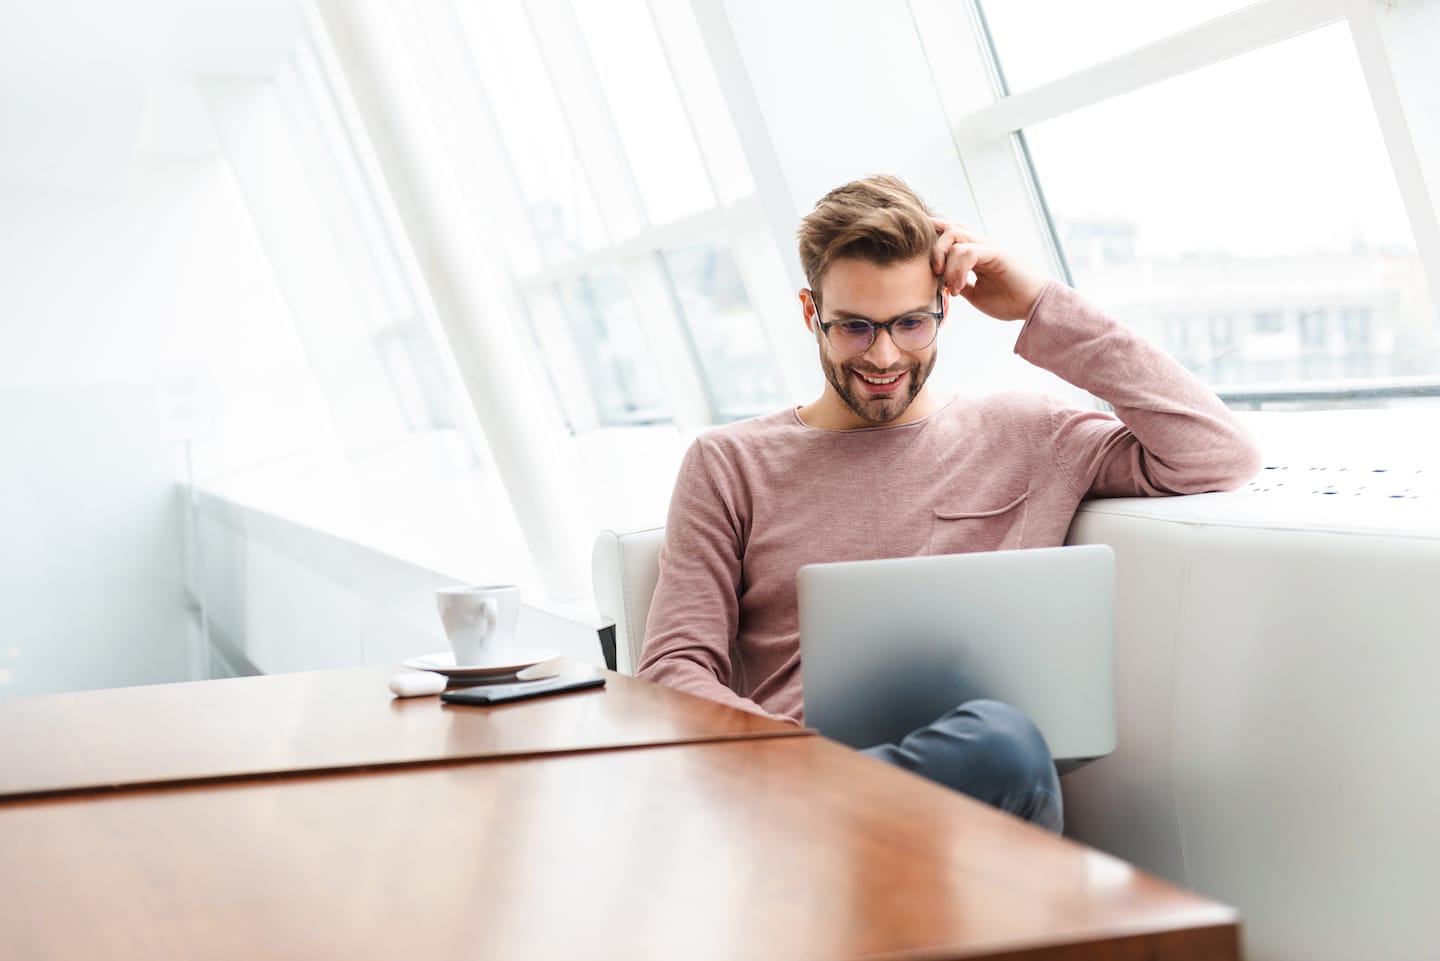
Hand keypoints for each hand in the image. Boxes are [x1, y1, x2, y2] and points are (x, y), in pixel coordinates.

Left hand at [930, 218, 1047, 320]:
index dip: (934, 233)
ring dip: (945, 260)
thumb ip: (958, 284)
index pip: (951, 234)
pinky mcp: (996, 253)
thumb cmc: (1009, 301)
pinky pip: (968, 251)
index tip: (916, 245)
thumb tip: (940, 283)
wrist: (1034, 306)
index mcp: (975, 253)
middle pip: (949, 229)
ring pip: (955, 236)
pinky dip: (957, 270)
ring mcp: (988, 247)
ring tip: (950, 286)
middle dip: (933, 247)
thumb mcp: (975, 294)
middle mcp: (981, 246)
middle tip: (935, 273)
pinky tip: (959, 288)